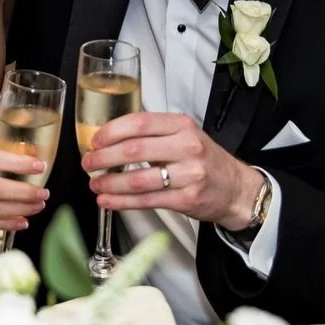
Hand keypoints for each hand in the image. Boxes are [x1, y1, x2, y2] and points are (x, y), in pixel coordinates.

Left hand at [82, 112, 262, 229]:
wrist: (236, 188)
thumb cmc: (203, 160)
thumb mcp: (183, 135)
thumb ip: (152, 134)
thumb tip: (109, 139)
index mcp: (181, 125)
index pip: (139, 123)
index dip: (111, 132)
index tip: (94, 141)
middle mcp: (187, 146)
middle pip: (134, 150)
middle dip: (104, 158)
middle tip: (88, 163)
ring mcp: (189, 174)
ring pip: (139, 179)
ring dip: (110, 183)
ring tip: (95, 184)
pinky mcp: (187, 199)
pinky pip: (147, 201)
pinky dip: (122, 201)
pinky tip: (108, 200)